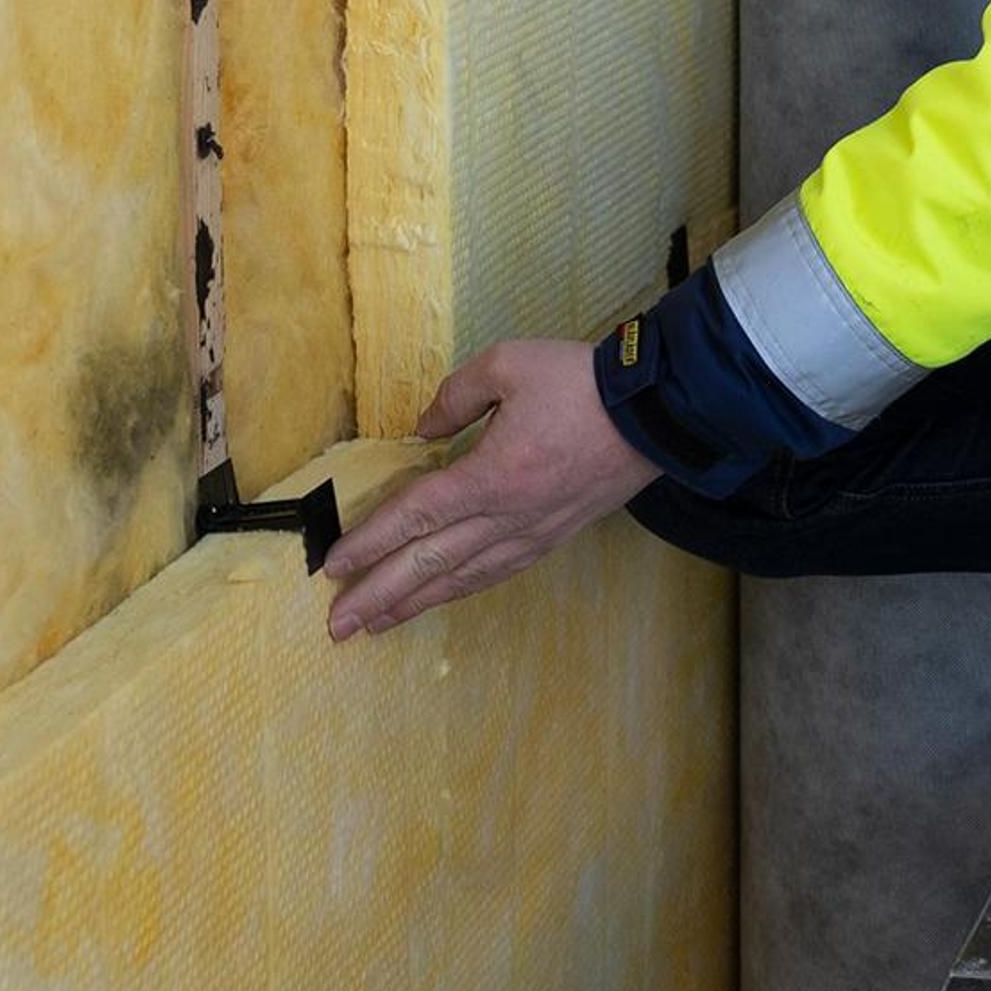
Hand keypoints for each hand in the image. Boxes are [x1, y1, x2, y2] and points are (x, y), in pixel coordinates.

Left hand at [321, 337, 654, 640]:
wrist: (657, 412)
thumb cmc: (580, 384)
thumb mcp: (509, 364)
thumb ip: (455, 396)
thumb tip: (422, 432)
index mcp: (492, 474)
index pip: (416, 515)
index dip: (371, 542)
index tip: (333, 566)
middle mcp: (507, 517)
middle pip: (430, 563)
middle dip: (380, 595)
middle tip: (338, 625)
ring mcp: (531, 534)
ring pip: (461, 579)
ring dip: (413, 604)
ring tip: (375, 626)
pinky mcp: (551, 538)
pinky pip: (495, 573)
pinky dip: (459, 591)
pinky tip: (439, 598)